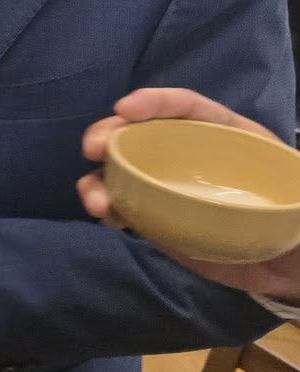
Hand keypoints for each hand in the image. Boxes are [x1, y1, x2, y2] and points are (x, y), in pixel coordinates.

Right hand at [79, 88, 299, 295]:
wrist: (290, 268)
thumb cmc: (296, 215)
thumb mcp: (299, 192)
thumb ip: (291, 182)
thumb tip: (279, 182)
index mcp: (228, 136)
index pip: (189, 108)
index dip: (157, 103)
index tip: (126, 108)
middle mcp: (191, 155)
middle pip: (143, 134)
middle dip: (111, 135)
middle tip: (92, 148)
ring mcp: (169, 187)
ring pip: (123, 172)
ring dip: (99, 180)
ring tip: (96, 202)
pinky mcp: (157, 219)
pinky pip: (124, 207)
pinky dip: (108, 208)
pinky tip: (104, 215)